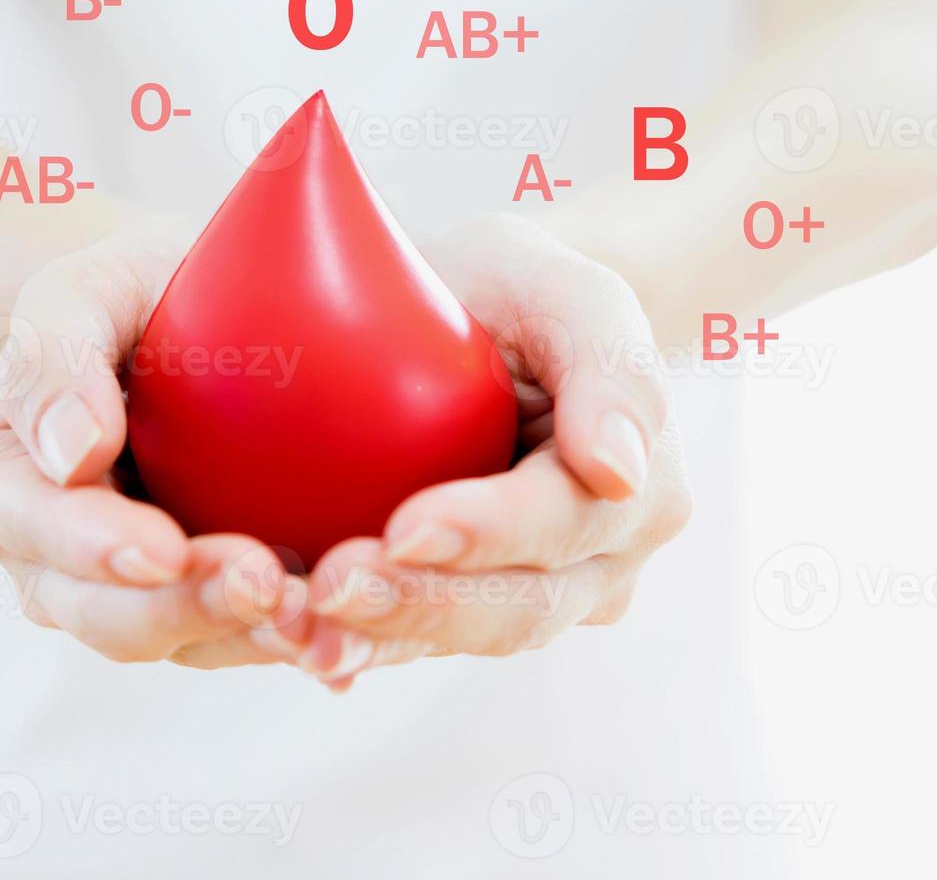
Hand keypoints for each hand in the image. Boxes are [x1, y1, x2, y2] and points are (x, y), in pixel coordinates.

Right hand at [0, 227, 309, 667]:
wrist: (213, 310)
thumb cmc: (141, 288)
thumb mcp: (91, 285)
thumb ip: (53, 350)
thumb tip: (71, 454)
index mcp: (4, 476)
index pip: (27, 523)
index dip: (90, 545)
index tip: (163, 548)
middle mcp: (51, 555)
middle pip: (99, 612)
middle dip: (181, 608)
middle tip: (265, 583)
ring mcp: (127, 591)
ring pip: (172, 642)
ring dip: (240, 634)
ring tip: (310, 613)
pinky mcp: (203, 605)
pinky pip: (235, 642)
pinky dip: (282, 641)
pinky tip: (333, 639)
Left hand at [292, 215, 692, 688]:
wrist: (489, 323)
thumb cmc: (525, 294)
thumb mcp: (570, 291)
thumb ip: (611, 364)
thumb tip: (618, 470)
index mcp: (640, 489)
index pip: (564, 521)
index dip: (488, 532)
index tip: (405, 527)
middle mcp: (598, 564)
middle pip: (516, 606)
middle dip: (420, 604)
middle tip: (330, 588)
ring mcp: (535, 595)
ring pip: (460, 639)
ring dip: (378, 639)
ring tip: (296, 631)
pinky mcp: (467, 607)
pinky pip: (415, 641)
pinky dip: (358, 646)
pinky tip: (298, 645)